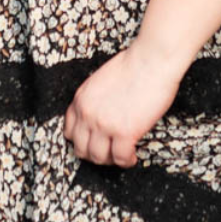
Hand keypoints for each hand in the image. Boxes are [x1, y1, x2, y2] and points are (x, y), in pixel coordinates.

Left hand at [62, 38, 186, 166]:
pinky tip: (132, 157)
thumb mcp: (100, 81)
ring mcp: (104, 125)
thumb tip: (101, 114)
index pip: (69, 131)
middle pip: (81, 148)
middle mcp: (88, 114)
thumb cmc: (133, 65)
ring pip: (98, 157)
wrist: (151, 60)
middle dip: (94, 154)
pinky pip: (120, 158)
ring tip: (121, 156)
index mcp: (81, 100)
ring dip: (110, 160)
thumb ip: (95, 100)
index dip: (81, 141)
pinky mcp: (124, 132)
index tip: (92, 143)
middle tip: (107, 154)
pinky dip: (126, 161)